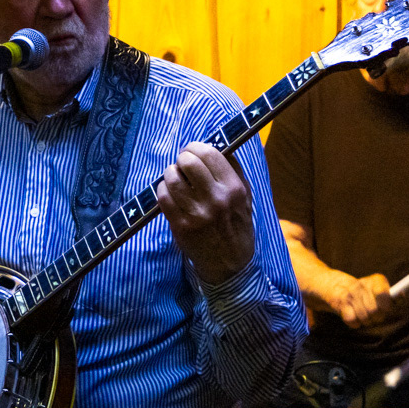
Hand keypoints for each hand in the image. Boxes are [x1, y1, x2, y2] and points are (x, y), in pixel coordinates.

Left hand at [156, 142, 255, 284]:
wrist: (229, 263)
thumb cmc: (236, 224)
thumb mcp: (245, 196)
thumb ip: (232, 170)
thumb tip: (215, 144)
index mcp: (235, 189)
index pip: (210, 154)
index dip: (195, 147)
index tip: (192, 150)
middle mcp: (216, 200)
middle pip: (188, 162)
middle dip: (181, 158)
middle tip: (182, 163)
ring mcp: (196, 214)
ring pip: (172, 178)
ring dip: (170, 173)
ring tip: (175, 177)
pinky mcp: (180, 225)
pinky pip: (163, 197)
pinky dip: (163, 189)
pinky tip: (169, 191)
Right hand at [320, 271, 391, 328]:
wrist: (330, 285)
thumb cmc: (360, 291)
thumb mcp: (376, 289)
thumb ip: (390, 295)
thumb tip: (401, 296)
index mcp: (375, 280)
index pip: (385, 295)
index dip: (386, 305)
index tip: (385, 309)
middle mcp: (362, 285)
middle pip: (376, 311)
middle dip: (376, 317)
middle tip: (372, 315)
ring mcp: (350, 294)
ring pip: (365, 317)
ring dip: (365, 321)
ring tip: (362, 315)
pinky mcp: (339, 304)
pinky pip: (353, 321)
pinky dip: (354, 323)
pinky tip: (352, 316)